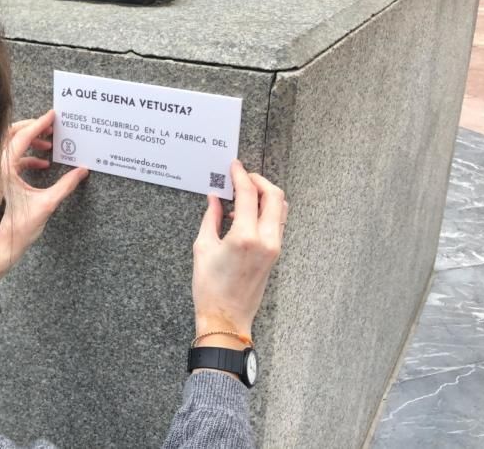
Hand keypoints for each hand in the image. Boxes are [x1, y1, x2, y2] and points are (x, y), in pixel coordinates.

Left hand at [0, 110, 88, 284]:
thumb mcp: (46, 205)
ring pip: (10, 148)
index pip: (22, 138)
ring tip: (50, 145)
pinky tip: (42, 165)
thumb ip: (65, 185)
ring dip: (30, 143)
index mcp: (4, 169)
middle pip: (11, 136)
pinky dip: (26, 158)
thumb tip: (81, 171)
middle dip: (32, 128)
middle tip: (51, 127)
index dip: (39, 124)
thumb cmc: (16, 230)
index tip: (52, 116)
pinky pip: (10, 161)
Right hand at [192, 159, 286, 347]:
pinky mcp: (275, 254)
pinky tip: (246, 212)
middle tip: (242, 175)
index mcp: (245, 237)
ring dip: (265, 194)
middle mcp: (266, 240)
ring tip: (243, 193)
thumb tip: (214, 198)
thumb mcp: (202, 247)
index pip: (248, 194)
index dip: (240, 175)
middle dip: (259, 180)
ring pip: (280, 208)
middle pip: (274, 195)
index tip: (234, 165)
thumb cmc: (210, 288)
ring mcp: (274, 247)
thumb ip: (211, 217)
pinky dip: (266, 210)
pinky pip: (276, 222)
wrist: (226, 318)